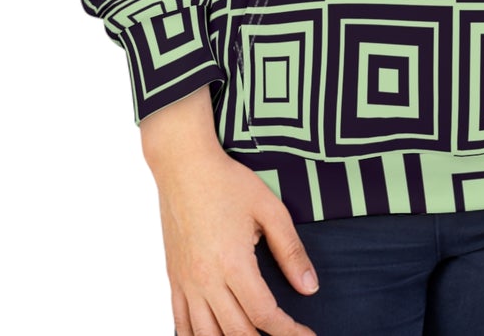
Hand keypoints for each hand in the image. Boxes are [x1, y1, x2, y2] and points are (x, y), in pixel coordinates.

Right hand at [142, 92, 320, 335]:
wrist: (183, 165)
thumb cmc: (227, 182)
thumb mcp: (269, 209)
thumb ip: (290, 250)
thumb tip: (310, 287)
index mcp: (233, 263)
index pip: (264, 314)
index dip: (288, 332)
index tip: (306, 335)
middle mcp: (206, 279)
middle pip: (236, 332)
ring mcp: (186, 282)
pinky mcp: (174, 279)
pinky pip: (180, 324)